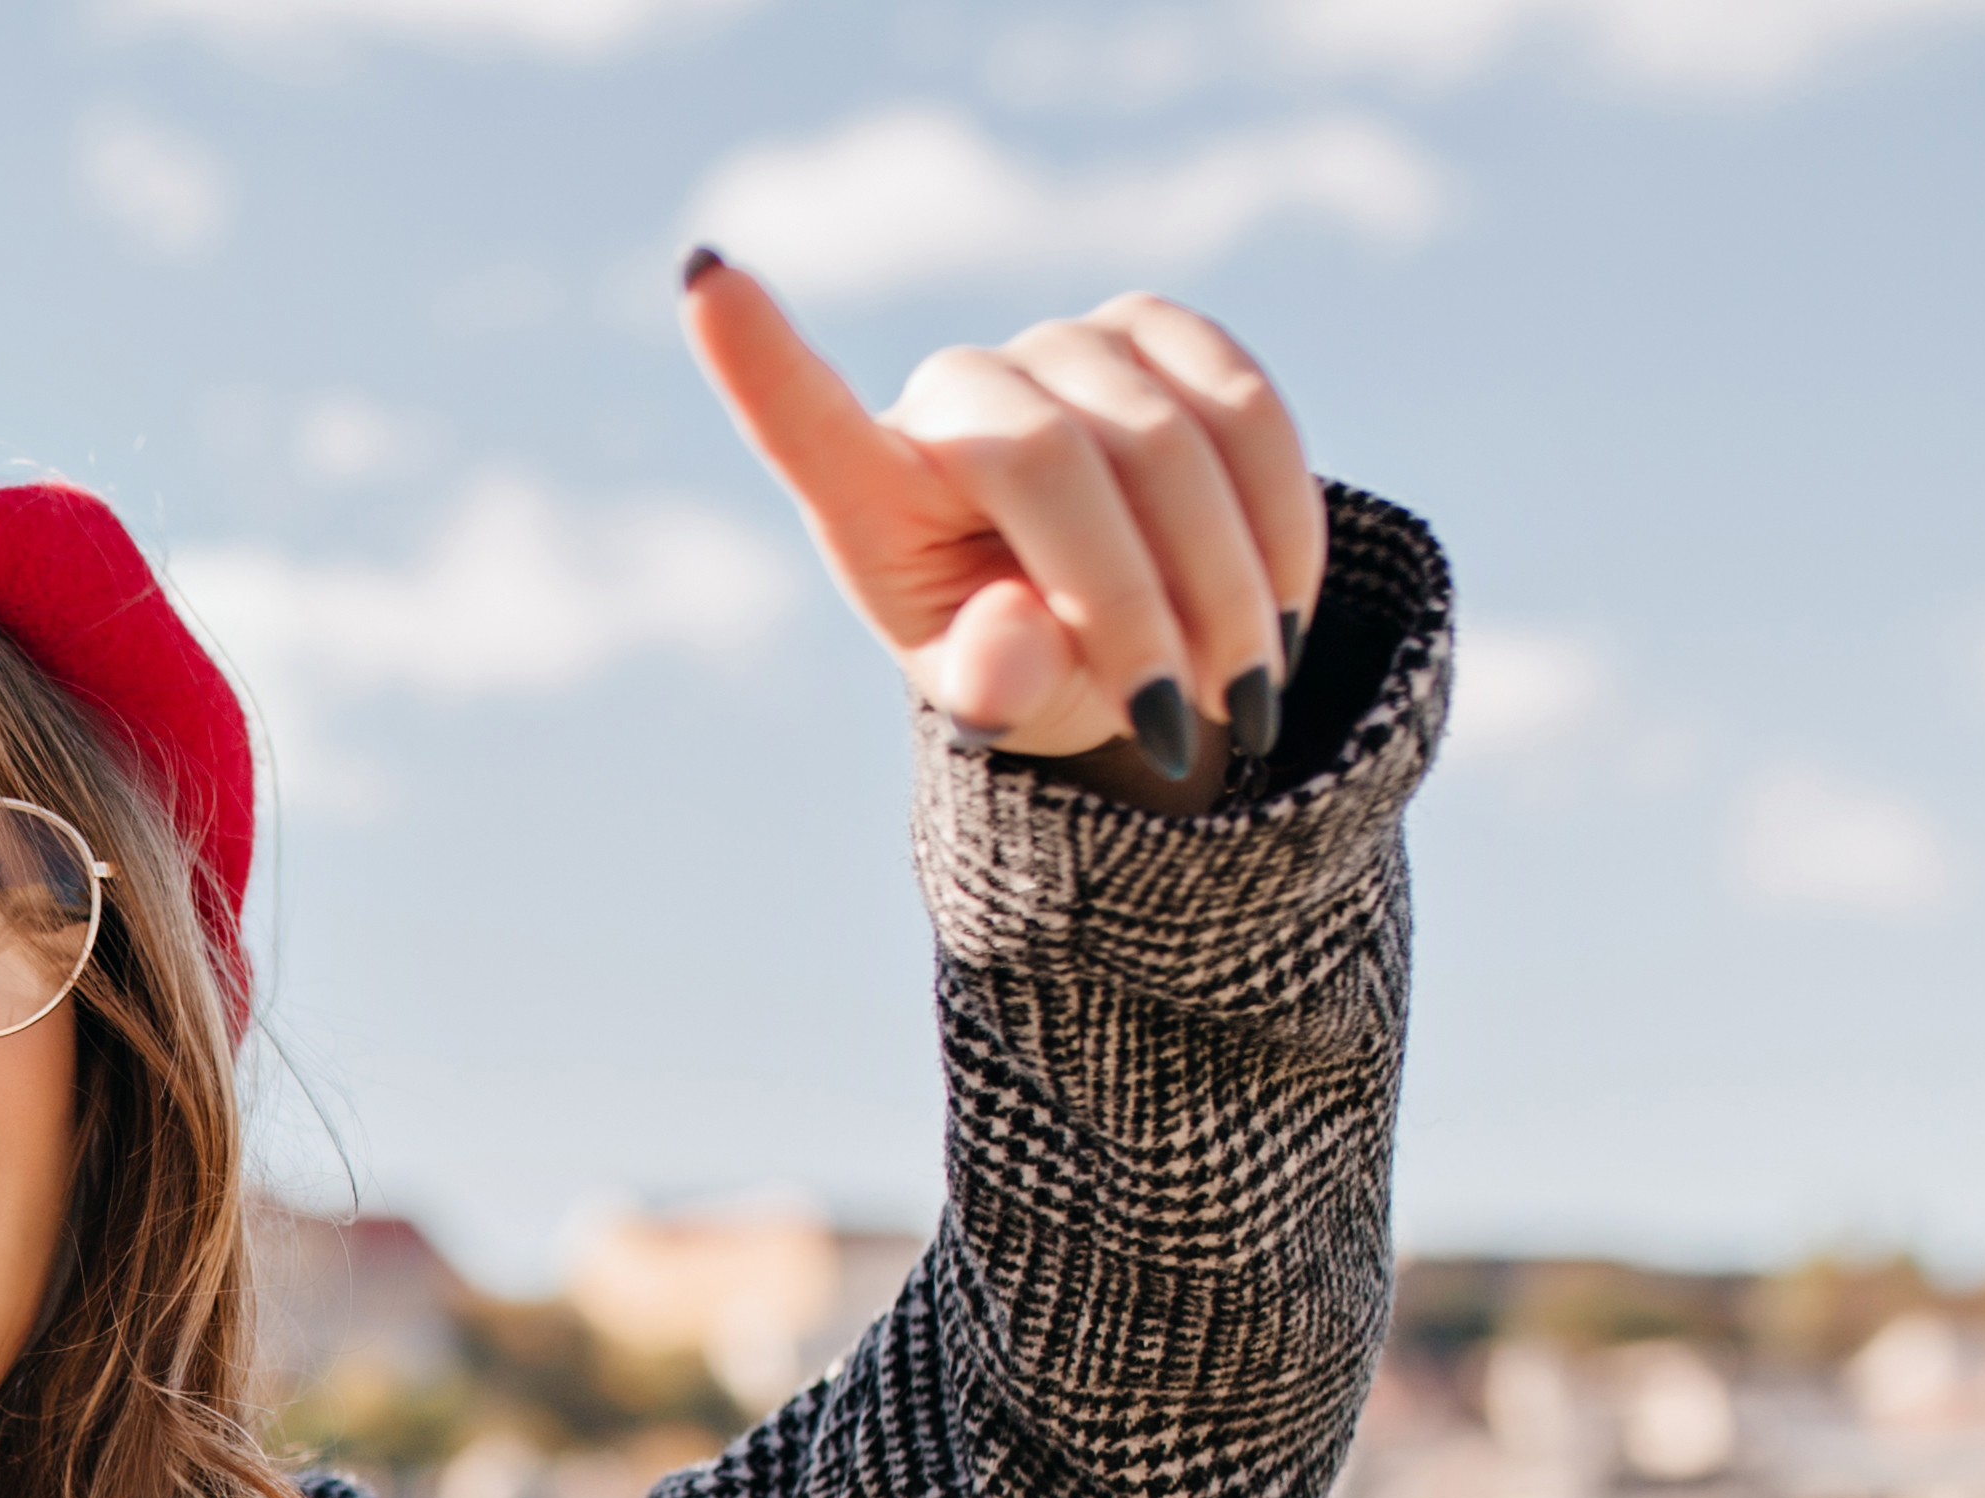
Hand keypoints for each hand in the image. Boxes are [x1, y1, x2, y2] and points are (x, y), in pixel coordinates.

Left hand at [680, 253, 1325, 799]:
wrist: (1133, 622)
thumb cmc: (1028, 666)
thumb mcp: (998, 710)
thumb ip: (992, 687)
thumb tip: (1015, 637)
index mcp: (869, 492)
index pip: (802, 422)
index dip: (757, 356)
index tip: (706, 281)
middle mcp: (954, 393)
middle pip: (1057, 465)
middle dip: (1137, 608)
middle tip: (1183, 728)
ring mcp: (1057, 344)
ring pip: (1176, 442)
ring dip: (1227, 588)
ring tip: (1239, 698)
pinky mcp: (1157, 326)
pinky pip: (1247, 413)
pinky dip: (1278, 523)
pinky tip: (1275, 610)